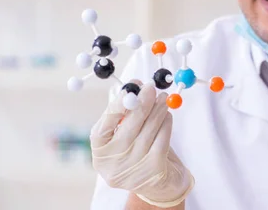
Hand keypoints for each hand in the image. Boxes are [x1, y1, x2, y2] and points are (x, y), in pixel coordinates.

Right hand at [90, 80, 193, 207]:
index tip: (130, 88)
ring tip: (163, 98)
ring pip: (149, 129)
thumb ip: (126, 111)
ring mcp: (133, 168)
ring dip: (158, 109)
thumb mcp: (125, 133)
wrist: (157, 183)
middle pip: (129, 125)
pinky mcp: (154, 169)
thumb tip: (135, 85)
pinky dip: (166, 123)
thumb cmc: (137, 150)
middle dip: (142, 102)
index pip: (104, 124)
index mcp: (100, 150)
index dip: (118, 104)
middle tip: (151, 88)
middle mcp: (113, 162)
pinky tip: (167, 115)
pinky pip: (162, 138)